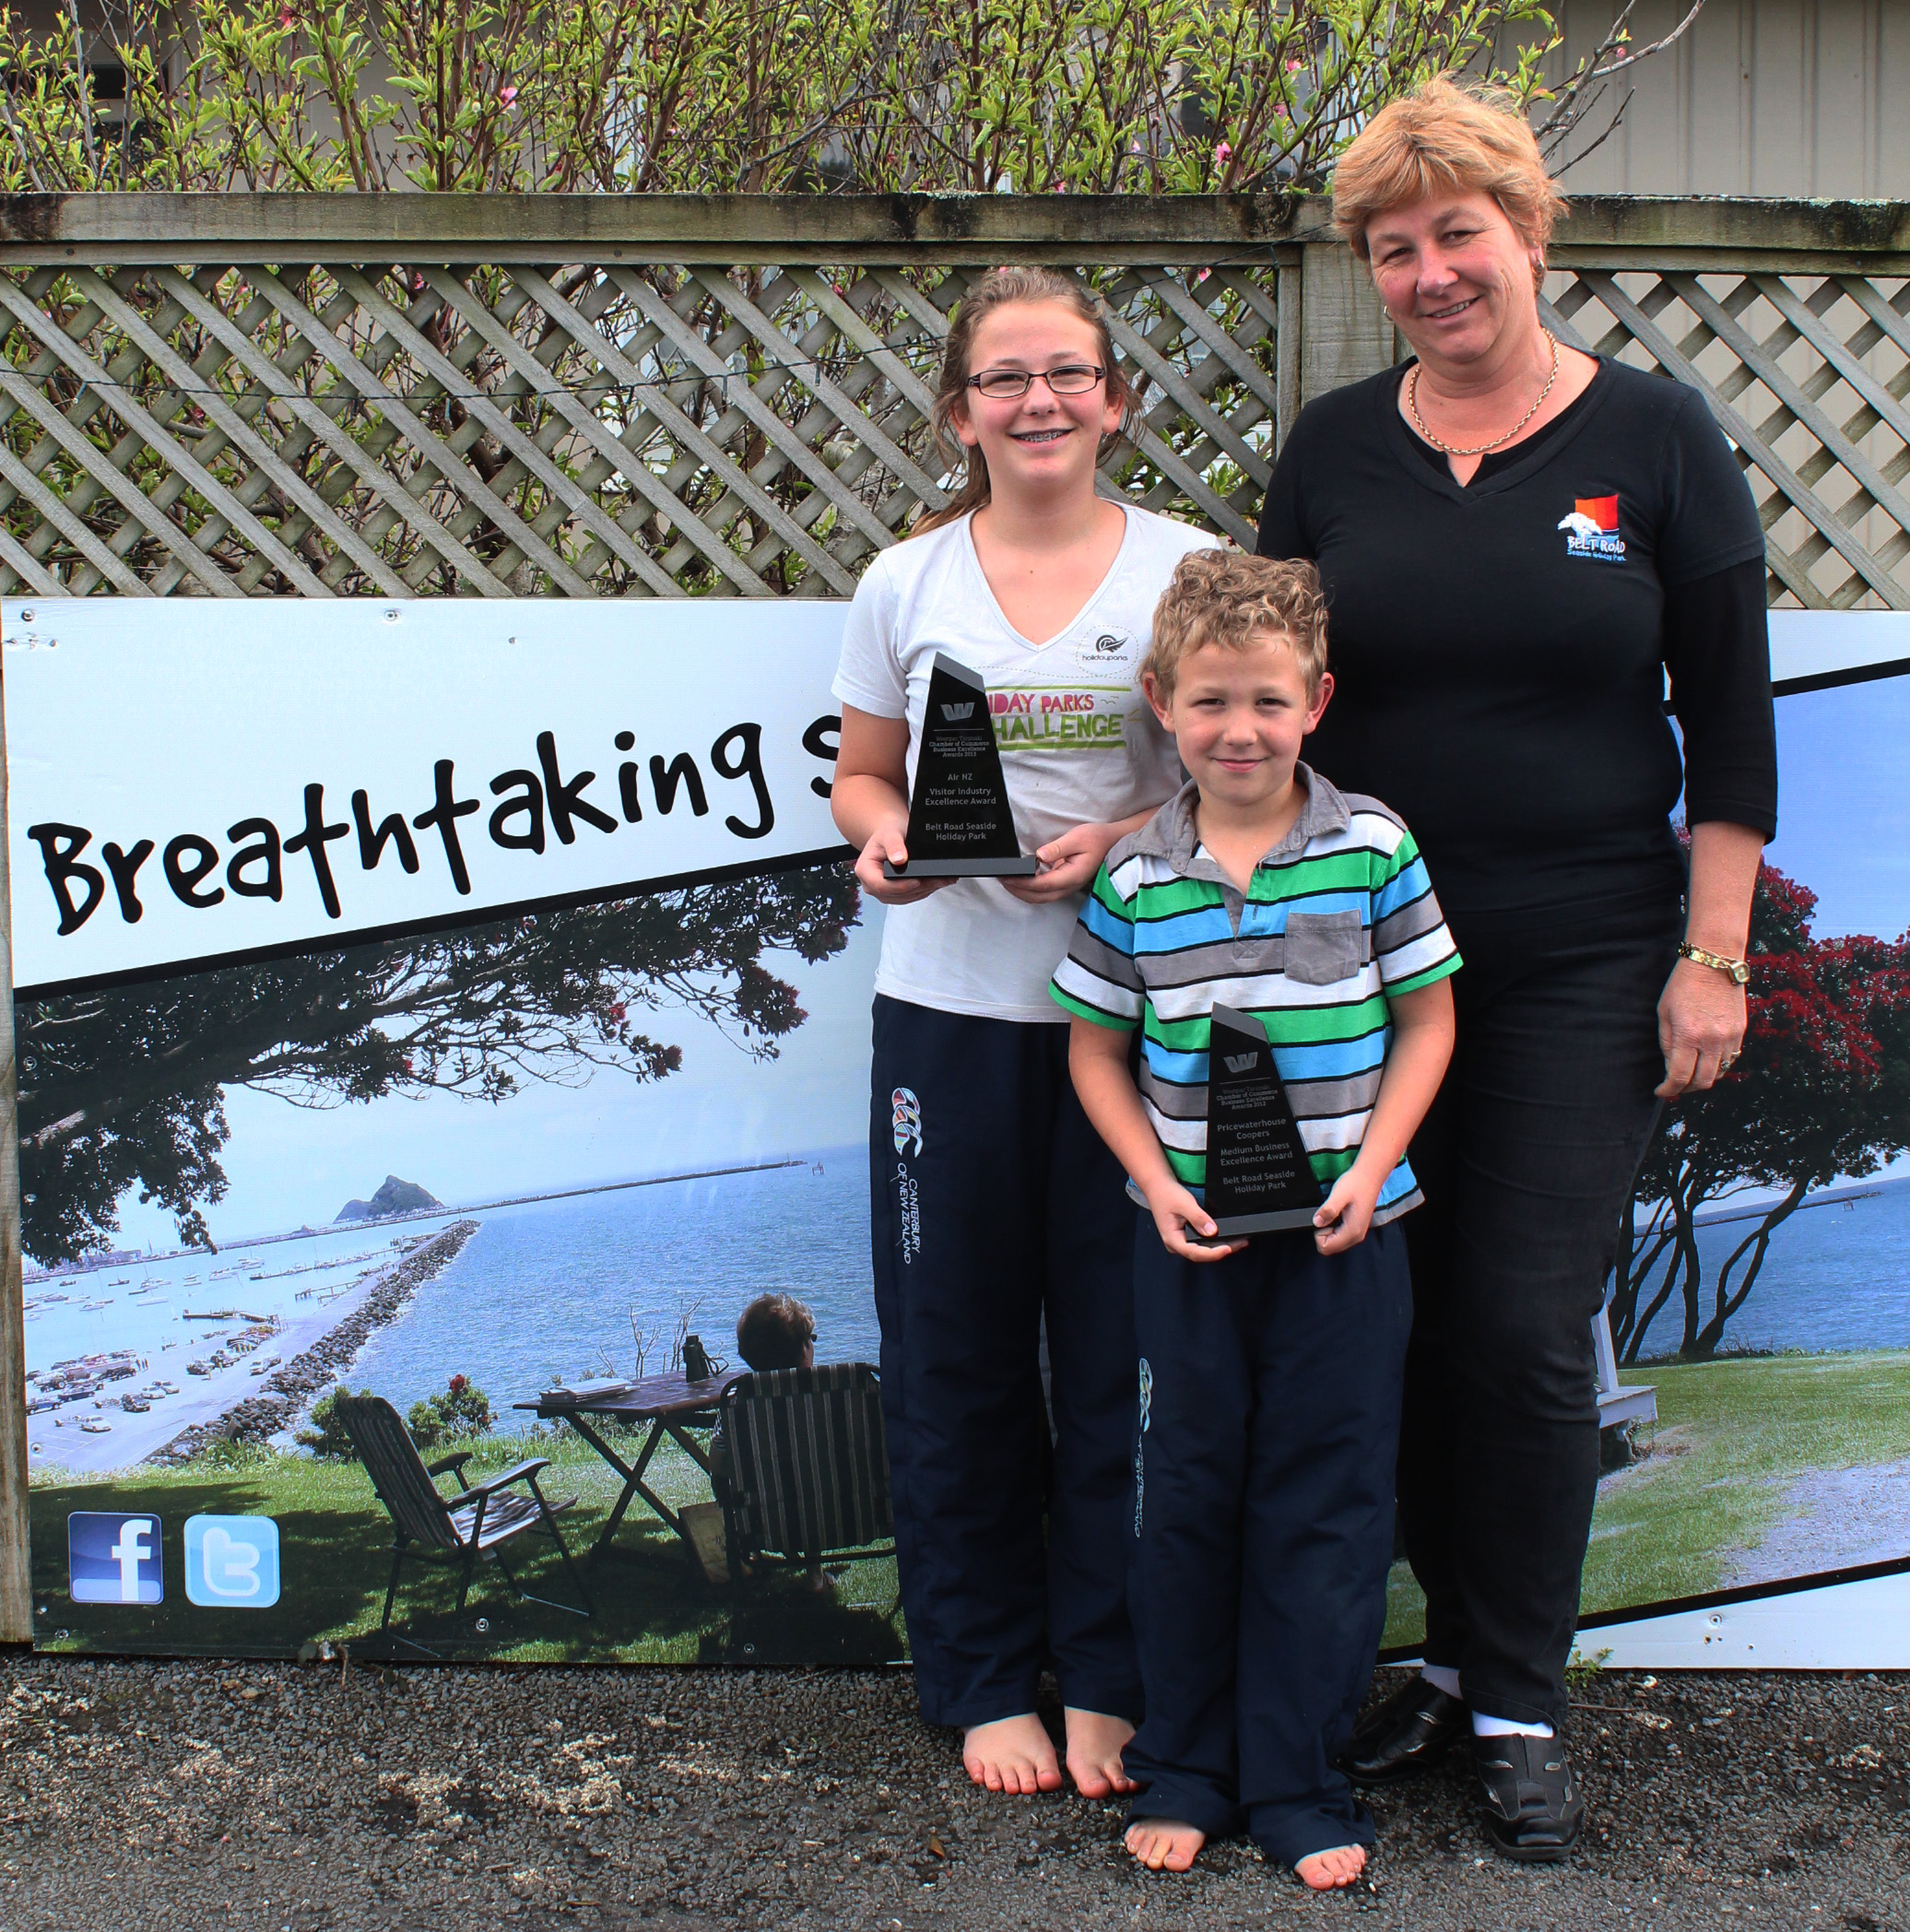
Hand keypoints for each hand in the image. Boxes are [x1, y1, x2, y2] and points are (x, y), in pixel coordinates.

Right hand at [853, 819, 950, 906]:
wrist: (890, 835)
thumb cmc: (887, 833)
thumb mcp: (890, 833)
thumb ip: (894, 845)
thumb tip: (899, 859)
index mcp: (865, 870)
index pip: (881, 885)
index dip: (900, 886)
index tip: (917, 881)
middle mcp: (871, 884)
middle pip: (896, 894)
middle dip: (919, 888)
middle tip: (938, 879)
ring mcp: (883, 891)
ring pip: (905, 897)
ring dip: (925, 890)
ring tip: (941, 880)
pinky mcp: (894, 893)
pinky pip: (910, 896)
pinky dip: (924, 890)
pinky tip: (936, 882)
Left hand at [1001, 821, 1122, 904]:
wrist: (1112, 843)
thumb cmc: (1097, 839)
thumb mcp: (1078, 838)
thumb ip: (1057, 848)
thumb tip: (1038, 856)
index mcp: (1072, 876)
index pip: (1042, 884)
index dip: (1022, 883)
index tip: (1007, 876)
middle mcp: (1069, 886)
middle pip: (1038, 897)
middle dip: (1017, 890)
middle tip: (1000, 878)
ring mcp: (1067, 887)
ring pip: (1040, 898)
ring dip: (1022, 892)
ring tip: (1006, 880)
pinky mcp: (1065, 884)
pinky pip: (1044, 892)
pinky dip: (1030, 889)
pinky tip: (1020, 880)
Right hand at [1146, 1179, 1244, 1262]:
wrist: (1158, 1187)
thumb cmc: (1167, 1194)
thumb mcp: (1184, 1203)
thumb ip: (1198, 1218)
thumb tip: (1213, 1231)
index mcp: (1172, 1239)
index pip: (1195, 1253)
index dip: (1213, 1253)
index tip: (1228, 1248)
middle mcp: (1176, 1244)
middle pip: (1202, 1254)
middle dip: (1222, 1251)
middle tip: (1241, 1243)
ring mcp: (1181, 1242)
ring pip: (1203, 1250)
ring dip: (1221, 1247)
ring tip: (1239, 1241)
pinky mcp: (1186, 1237)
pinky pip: (1202, 1244)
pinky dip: (1216, 1242)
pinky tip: (1228, 1238)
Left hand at [1313, 1166, 1380, 1254]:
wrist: (1369, 1176)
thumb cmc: (1356, 1184)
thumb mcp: (1338, 1195)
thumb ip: (1328, 1210)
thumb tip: (1317, 1222)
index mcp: (1352, 1231)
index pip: (1326, 1248)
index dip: (1318, 1234)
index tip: (1324, 1218)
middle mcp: (1356, 1236)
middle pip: (1330, 1248)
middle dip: (1323, 1233)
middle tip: (1328, 1215)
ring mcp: (1357, 1233)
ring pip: (1334, 1243)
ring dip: (1328, 1230)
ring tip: (1334, 1213)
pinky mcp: (1356, 1228)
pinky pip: (1339, 1236)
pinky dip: (1334, 1228)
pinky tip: (1338, 1214)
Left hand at [1656, 954, 1747, 1097]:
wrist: (1714, 963)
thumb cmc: (1682, 986)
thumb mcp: (1664, 1014)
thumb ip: (1667, 1044)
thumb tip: (1670, 1068)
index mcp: (1688, 1036)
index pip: (1679, 1077)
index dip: (1668, 1090)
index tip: (1661, 1092)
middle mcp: (1712, 1040)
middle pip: (1702, 1081)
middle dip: (1685, 1088)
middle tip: (1674, 1085)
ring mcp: (1730, 1037)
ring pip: (1719, 1073)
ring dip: (1703, 1078)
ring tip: (1690, 1072)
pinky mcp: (1741, 1031)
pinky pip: (1730, 1059)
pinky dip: (1717, 1065)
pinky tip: (1705, 1059)